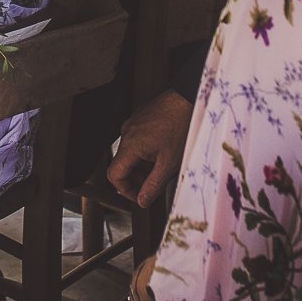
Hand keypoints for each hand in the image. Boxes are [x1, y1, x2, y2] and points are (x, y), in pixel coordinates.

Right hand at [106, 90, 193, 207]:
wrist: (187, 100)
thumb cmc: (180, 126)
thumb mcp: (169, 163)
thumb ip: (153, 185)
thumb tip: (142, 200)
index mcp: (130, 145)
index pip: (114, 175)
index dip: (126, 190)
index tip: (140, 196)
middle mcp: (126, 134)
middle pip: (121, 165)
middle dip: (136, 179)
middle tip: (153, 185)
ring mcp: (132, 125)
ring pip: (129, 154)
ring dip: (141, 166)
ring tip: (161, 167)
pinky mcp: (139, 119)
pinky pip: (136, 142)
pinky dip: (145, 153)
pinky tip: (162, 153)